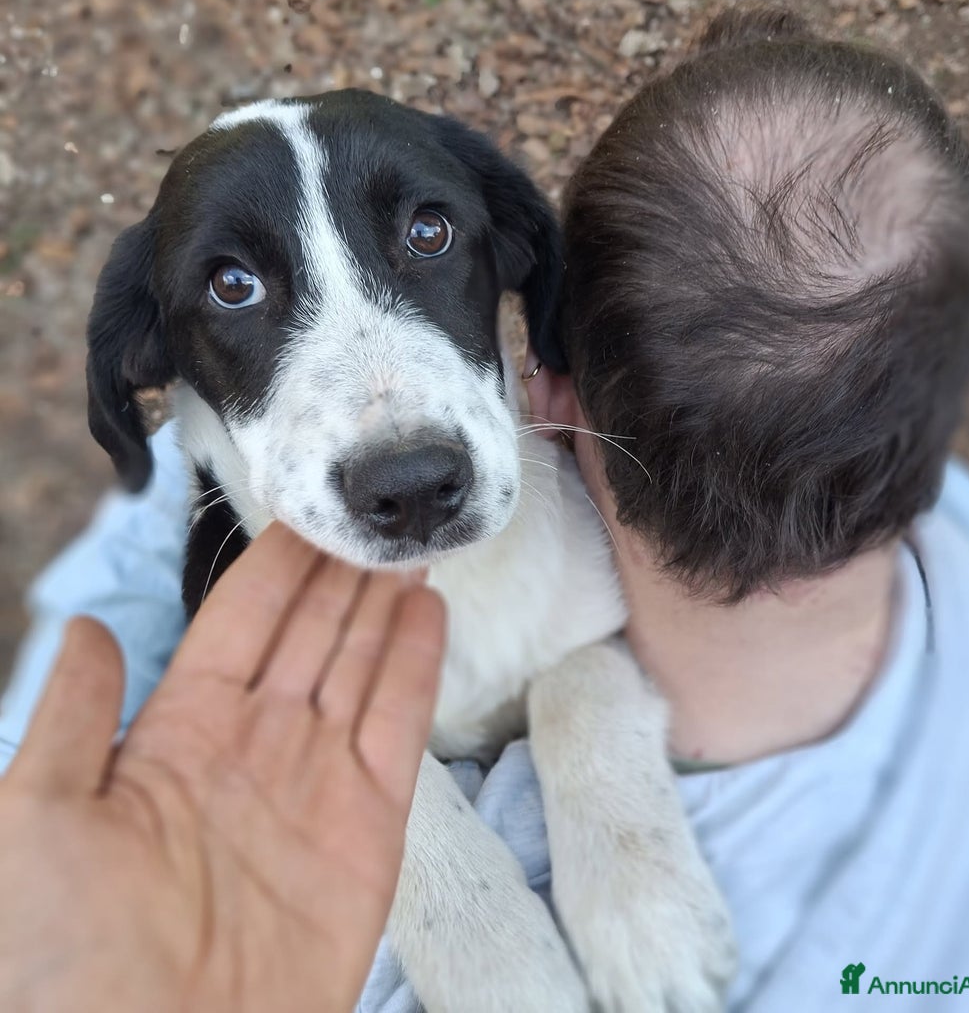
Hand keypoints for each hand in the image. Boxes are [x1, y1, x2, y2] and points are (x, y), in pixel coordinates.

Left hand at [0, 522, 444, 1012]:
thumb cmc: (62, 960)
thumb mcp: (33, 822)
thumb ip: (71, 718)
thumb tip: (86, 631)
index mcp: (179, 732)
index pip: (240, 621)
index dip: (274, 565)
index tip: (303, 511)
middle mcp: (256, 744)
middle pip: (309, 631)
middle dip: (339, 572)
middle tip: (371, 515)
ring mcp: (318, 780)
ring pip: (359, 665)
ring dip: (384, 605)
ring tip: (407, 547)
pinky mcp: (371, 823)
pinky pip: (399, 724)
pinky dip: (417, 665)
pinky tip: (428, 613)